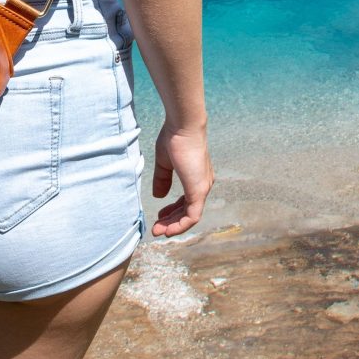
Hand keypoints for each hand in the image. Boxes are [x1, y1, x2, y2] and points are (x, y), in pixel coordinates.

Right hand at [149, 119, 211, 236]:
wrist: (183, 127)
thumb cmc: (174, 138)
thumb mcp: (165, 162)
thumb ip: (162, 179)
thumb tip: (159, 196)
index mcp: (196, 177)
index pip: (186, 201)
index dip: (173, 211)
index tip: (159, 215)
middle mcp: (203, 184)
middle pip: (187, 211)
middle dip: (171, 221)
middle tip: (156, 228)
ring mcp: (202, 188)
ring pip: (190, 216)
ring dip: (173, 226)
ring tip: (158, 231)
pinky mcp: (199, 191)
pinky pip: (192, 216)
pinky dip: (180, 226)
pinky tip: (167, 230)